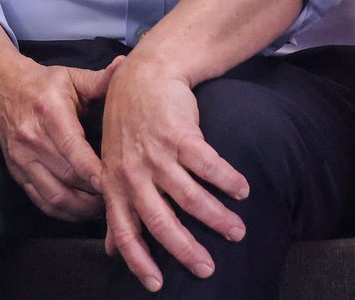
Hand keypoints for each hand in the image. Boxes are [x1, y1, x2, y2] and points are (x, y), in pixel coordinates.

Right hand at [0, 57, 115, 221]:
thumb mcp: (72, 77)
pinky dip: (64, 212)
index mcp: (50, 111)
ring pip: (55, 195)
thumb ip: (100, 79)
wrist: (2, 91)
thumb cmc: (44, 85)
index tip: (116, 184)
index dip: (95, 171)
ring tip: (105, 207)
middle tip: (122, 197)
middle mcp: (32, 137)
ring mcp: (22, 158)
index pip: (73, 149)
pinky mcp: (17, 172)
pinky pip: (41, 202)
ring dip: (83, 208)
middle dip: (97, 193)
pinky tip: (82, 211)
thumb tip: (125, 66)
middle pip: (69, 176)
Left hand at [99, 55, 249, 291]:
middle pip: (161, 222)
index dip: (139, 260)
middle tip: (208, 268)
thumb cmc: (128, 123)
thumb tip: (112, 251)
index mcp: (115, 183)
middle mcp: (133, 173)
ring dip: (218, 218)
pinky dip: (228, 180)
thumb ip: (116, 207)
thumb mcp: (112, 164)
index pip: (124, 231)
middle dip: (186, 250)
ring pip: (190, 197)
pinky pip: (209, 166)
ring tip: (237, 231)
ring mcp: (156, 154)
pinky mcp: (179, 135)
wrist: (144, 74)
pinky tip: (242, 190)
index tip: (158, 285)